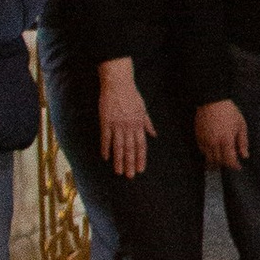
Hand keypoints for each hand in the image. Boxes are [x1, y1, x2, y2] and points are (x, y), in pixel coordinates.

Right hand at [97, 58, 151, 180]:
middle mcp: (129, 126)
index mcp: (139, 124)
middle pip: (130, 148)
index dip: (141, 158)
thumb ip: (147, 123)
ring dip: (119, 160)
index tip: (141, 169)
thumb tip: (154, 135)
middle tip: (130, 176)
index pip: (141, 145)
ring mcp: (117, 124)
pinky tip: (105, 157)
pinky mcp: (106, 121)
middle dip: (131, 163)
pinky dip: (106, 148)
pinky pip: (106, 137)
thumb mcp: (143, 109)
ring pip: (119, 146)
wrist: (118, 83)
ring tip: (119, 172)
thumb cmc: (131, 95)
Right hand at [194, 96, 248, 169]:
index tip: (238, 167)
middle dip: (225, 165)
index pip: (229, 160)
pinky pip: (202, 151)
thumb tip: (244, 156)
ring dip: (215, 163)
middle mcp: (214, 143)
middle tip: (230, 164)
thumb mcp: (241, 125)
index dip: (234, 166)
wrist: (212, 101)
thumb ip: (243, 142)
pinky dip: (207, 155)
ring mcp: (205, 141)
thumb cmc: (230, 112)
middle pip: (219, 161)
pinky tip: (212, 154)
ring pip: (209, 158)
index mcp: (227, 140)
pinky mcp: (198, 137)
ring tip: (221, 163)